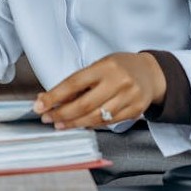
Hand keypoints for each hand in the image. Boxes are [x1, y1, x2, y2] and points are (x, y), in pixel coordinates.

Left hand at [32, 52, 165, 129]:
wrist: (151, 73)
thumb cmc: (119, 67)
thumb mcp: (99, 66)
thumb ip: (78, 82)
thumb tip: (50, 98)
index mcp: (105, 67)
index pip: (74, 83)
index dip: (54, 96)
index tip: (39, 105)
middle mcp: (118, 82)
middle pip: (84, 104)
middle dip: (62, 114)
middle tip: (47, 118)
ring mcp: (129, 98)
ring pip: (95, 117)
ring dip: (74, 123)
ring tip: (60, 124)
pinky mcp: (135, 111)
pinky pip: (108, 122)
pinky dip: (91, 124)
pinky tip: (80, 124)